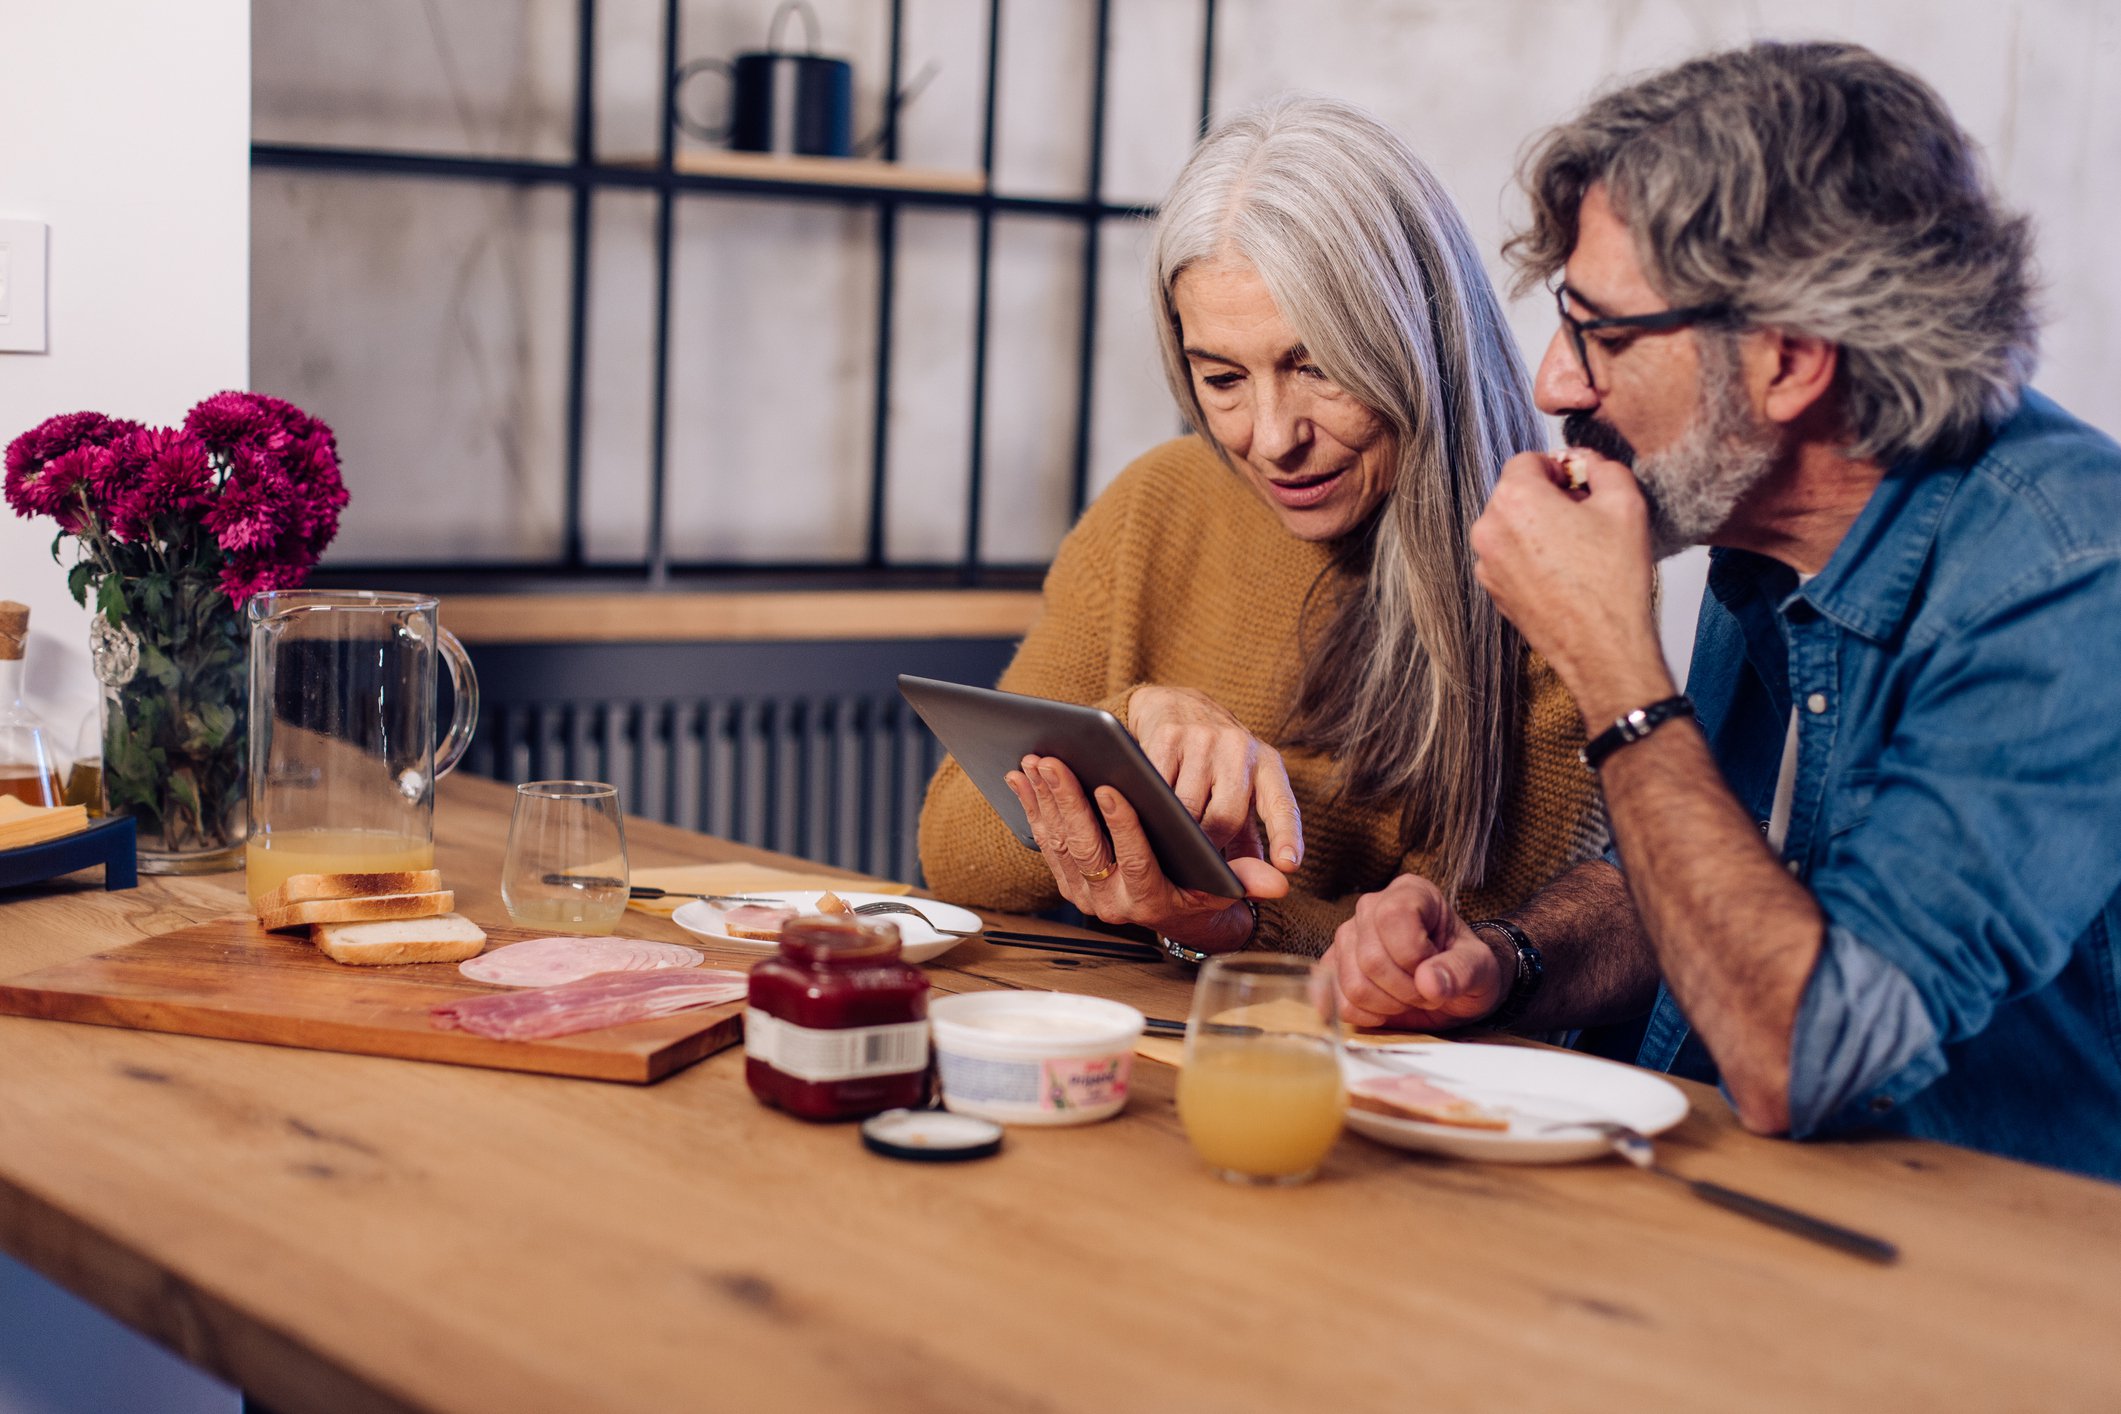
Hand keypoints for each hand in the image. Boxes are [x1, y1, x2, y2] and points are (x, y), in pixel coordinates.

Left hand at [1005, 756, 1287, 952]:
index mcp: (1152, 901)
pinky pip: (1043, 840)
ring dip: (1044, 799)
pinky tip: (1021, 777)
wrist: (1171, 912)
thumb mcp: (1225, 887)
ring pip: (1060, 841)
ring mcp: (1085, 893)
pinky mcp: (1066, 880)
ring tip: (1036, 759)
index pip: (1137, 862)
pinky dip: (1031, 807)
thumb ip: (1247, 880)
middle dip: (1068, 801)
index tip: (1111, 788)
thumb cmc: (1201, 887)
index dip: (1123, 826)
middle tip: (1054, 760)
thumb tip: (1282, 881)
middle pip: (1087, 848)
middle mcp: (1113, 904)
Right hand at [1126, 685, 1302, 870]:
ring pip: (1188, 807)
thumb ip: (1249, 836)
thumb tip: (1257, 885)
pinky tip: (1147, 810)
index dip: (1286, 837)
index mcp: (1267, 765)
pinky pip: (1157, 787)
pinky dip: (1151, 807)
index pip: (1282, 805)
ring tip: (1169, 837)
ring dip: (1177, 830)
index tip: (1288, 866)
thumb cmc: (1214, 761)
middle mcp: (1241, 747)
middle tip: (1194, 858)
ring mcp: (1204, 738)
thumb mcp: (1241, 790)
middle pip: (1226, 817)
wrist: (1177, 704)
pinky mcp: (1168, 735)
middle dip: (1209, 845)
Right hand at [1323, 875, 1506, 1029]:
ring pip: (1353, 984)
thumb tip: (1429, 982)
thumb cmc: (1466, 969)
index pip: (1392, 917)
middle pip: (1370, 958)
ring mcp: (1346, 938)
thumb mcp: (1481, 969)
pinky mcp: (1333, 968)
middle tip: (1428, 993)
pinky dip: (1366, 1016)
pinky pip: (1337, 1001)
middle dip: (1405, 990)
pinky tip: (1386, 1009)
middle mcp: (1370, 908)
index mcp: (1410, 893)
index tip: (1435, 970)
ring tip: (1409, 999)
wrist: (1451, 988)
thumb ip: (1461, 971)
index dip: (1414, 955)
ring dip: (1388, 1005)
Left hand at [1470, 450, 1673, 725]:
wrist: (1603, 648)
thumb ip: (1602, 466)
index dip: (1559, 469)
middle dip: (1548, 498)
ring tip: (1578, 551)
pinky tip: (1565, 575)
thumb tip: (1584, 460)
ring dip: (1539, 528)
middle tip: (1586, 520)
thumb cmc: (1614, 579)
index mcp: (1514, 499)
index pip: (1528, 460)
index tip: (1582, 488)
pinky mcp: (1493, 591)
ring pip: (1512, 526)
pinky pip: (1510, 557)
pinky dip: (1532, 557)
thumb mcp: (1626, 503)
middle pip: (1516, 493)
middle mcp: (1489, 529)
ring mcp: (1486, 564)